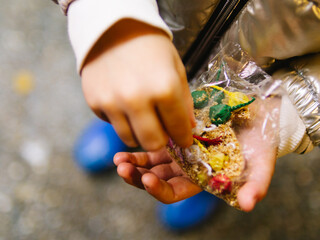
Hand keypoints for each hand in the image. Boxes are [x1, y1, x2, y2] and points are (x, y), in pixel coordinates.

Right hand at [81, 19, 194, 150]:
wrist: (114, 28)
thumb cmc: (151, 47)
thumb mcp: (176, 68)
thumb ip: (184, 101)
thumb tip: (188, 128)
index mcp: (164, 88)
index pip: (178, 129)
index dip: (183, 138)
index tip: (183, 140)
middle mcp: (137, 99)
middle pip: (153, 143)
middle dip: (161, 141)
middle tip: (162, 131)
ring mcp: (112, 103)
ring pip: (130, 139)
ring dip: (140, 133)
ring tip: (143, 116)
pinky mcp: (95, 103)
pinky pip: (113, 125)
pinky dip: (122, 120)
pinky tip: (124, 103)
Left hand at [114, 98, 279, 211]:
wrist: (258, 118)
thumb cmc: (260, 144)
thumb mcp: (261, 164)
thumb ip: (256, 185)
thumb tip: (248, 205)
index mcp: (202, 182)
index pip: (175, 193)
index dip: (160, 191)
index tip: (146, 180)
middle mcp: (187, 170)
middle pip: (157, 180)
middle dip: (138, 178)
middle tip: (123, 169)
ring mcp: (179, 154)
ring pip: (151, 164)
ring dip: (134, 163)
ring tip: (119, 159)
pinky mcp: (176, 136)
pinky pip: (154, 145)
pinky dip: (140, 145)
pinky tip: (127, 144)